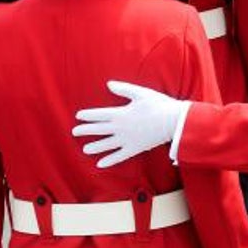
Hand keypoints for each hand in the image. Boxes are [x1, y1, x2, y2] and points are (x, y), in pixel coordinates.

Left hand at [73, 80, 189, 167]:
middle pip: (99, 130)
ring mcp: (127, 140)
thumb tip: (108, 84)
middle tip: (74, 132)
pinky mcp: (135, 148)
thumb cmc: (158, 104)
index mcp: (120, 113)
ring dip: (94, 147)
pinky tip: (100, 164)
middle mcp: (120, 128)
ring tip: (85, 149)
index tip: (78, 116)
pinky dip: (109, 160)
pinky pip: (119, 156)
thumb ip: (123, 89)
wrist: (173, 121)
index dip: (88, 115)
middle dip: (86, 130)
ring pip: (106, 145)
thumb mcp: (140, 93)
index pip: (99, 115)